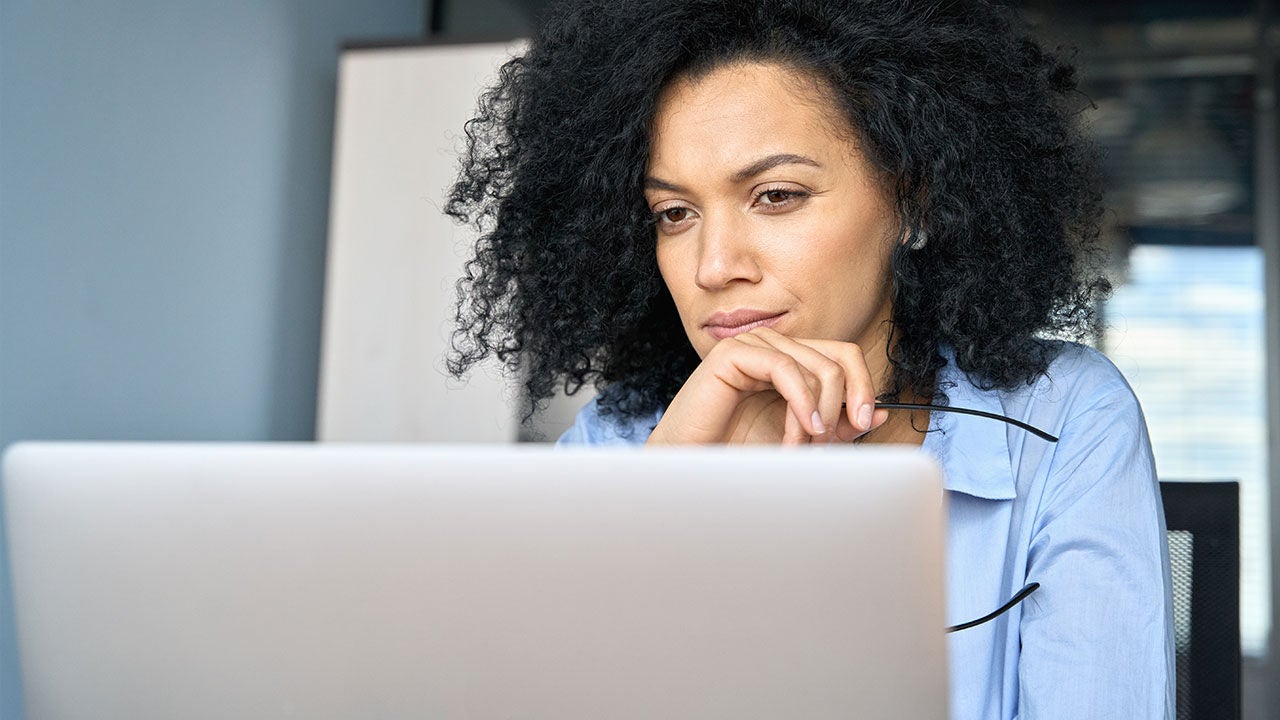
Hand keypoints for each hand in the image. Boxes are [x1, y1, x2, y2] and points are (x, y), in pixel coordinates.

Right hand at [646, 327, 890, 444]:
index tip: (867, 423)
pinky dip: (801, 402)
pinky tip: (800, 430)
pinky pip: (785, 367)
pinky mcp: (733, 353)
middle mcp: (774, 348)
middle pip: (838, 357)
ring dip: (818, 413)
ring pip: (816, 366)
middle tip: (830, 441)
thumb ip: (838, 425)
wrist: (692, 466)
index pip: (844, 356)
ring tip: (801, 446)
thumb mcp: (802, 439)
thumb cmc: (738, 454)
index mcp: (791, 362)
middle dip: (843, 403)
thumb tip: (883, 412)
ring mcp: (753, 346)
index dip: (863, 386)